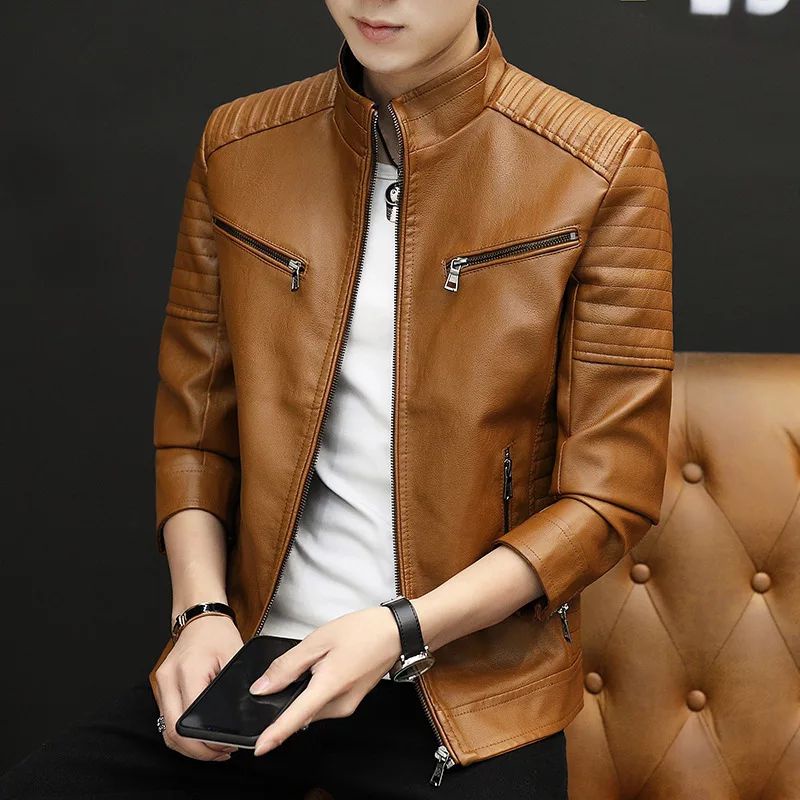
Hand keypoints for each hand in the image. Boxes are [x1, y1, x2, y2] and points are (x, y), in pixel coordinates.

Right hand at [152, 614, 242, 760]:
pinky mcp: (162, 689)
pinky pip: (168, 720)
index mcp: (188, 671)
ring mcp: (161, 685)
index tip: (226, 747)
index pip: (190, 719)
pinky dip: (182, 734)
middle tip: (222, 753)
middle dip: (198, 751)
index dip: (206, 741)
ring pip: (167, 731)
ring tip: (214, 749)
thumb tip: (244, 714)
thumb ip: (236, 686)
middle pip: (173, 732)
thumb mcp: (235, 656)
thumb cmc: (217, 633)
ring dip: (188, 746)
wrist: (200, 617)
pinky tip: (200, 737)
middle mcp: (168, 680)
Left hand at [248, 605, 402, 755]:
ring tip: (319, 660)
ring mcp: (347, 706)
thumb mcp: (318, 640)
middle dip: (291, 696)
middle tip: (302, 663)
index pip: (295, 718)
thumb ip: (288, 665)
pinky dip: (316, 691)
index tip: (259, 748)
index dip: (275, 734)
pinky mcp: (351, 702)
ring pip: (312, 708)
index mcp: (329, 687)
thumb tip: (263, 687)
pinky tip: (325, 667)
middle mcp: (340, 705)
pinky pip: (324, 703)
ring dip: (305, 692)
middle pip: (302, 712)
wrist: (395, 632)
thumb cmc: (362, 631)